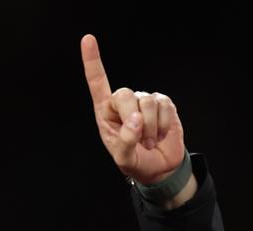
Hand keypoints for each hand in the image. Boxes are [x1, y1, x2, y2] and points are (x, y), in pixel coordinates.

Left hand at [80, 34, 186, 185]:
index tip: (88, 39)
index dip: (92, 62)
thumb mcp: (124, 159)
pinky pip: (164, 105)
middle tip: (141, 141)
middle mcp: (123, 103)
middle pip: (125, 94)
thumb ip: (125, 142)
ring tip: (149, 142)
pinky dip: (164, 125)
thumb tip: (135, 121)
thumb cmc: (135, 162)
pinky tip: (160, 135)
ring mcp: (144, 101)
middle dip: (134, 119)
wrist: (160, 168)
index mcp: (106, 113)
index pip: (97, 83)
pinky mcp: (163, 103)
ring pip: (147, 102)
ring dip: (151, 128)